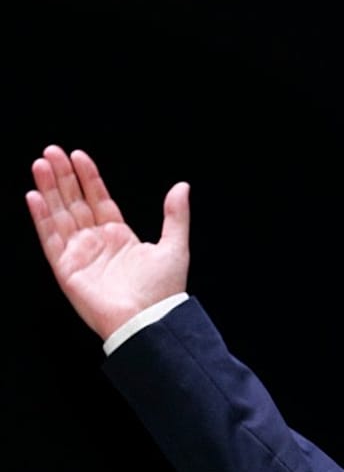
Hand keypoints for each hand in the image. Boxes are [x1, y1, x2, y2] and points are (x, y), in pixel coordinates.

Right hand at [25, 145, 190, 340]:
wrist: (148, 320)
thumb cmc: (163, 290)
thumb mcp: (175, 245)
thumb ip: (175, 215)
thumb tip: (181, 186)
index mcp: (120, 236)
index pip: (99, 199)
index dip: (88, 177)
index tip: (78, 155)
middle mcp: (96, 242)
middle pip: (75, 202)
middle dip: (63, 177)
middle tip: (52, 151)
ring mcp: (79, 254)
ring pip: (59, 214)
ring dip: (49, 190)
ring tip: (40, 164)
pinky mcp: (66, 268)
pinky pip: (50, 238)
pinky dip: (41, 217)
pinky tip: (34, 196)